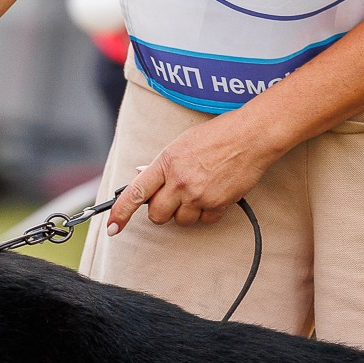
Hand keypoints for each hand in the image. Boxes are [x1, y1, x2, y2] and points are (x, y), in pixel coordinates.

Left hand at [106, 112, 284, 234]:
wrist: (251, 136)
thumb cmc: (217, 135)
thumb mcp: (181, 144)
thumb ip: (162, 164)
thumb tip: (142, 177)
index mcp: (166, 163)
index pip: (135, 193)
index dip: (120, 213)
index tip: (112, 227)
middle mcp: (179, 182)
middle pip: (157, 216)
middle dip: (162, 211)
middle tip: (173, 198)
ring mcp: (198, 195)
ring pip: (181, 221)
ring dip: (186, 212)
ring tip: (199, 191)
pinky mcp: (217, 205)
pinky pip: (205, 221)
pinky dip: (208, 213)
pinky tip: (214, 194)